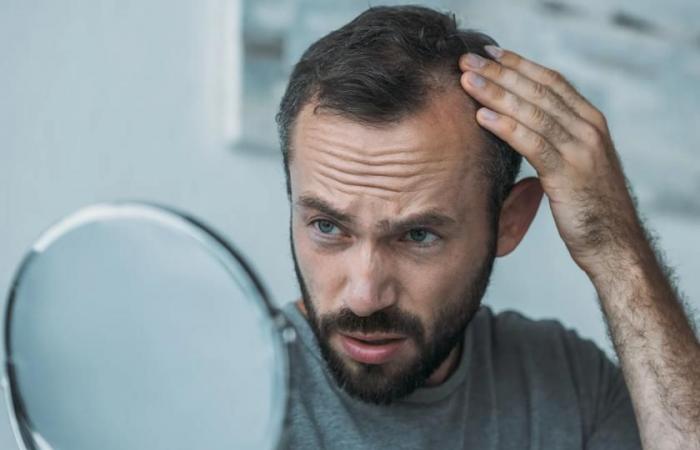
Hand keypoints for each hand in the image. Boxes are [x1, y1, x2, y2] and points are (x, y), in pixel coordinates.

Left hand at [459, 46, 645, 274]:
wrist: (614, 244)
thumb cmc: (589, 207)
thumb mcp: (576, 164)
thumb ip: (557, 140)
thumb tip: (522, 126)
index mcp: (591, 121)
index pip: (551, 81)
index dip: (519, 64)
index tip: (489, 54)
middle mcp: (589, 129)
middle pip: (538, 90)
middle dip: (500, 73)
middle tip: (468, 61)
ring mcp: (581, 149)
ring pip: (533, 112)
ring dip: (496, 94)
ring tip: (467, 82)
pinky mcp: (569, 174)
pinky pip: (532, 143)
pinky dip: (505, 127)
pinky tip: (481, 117)